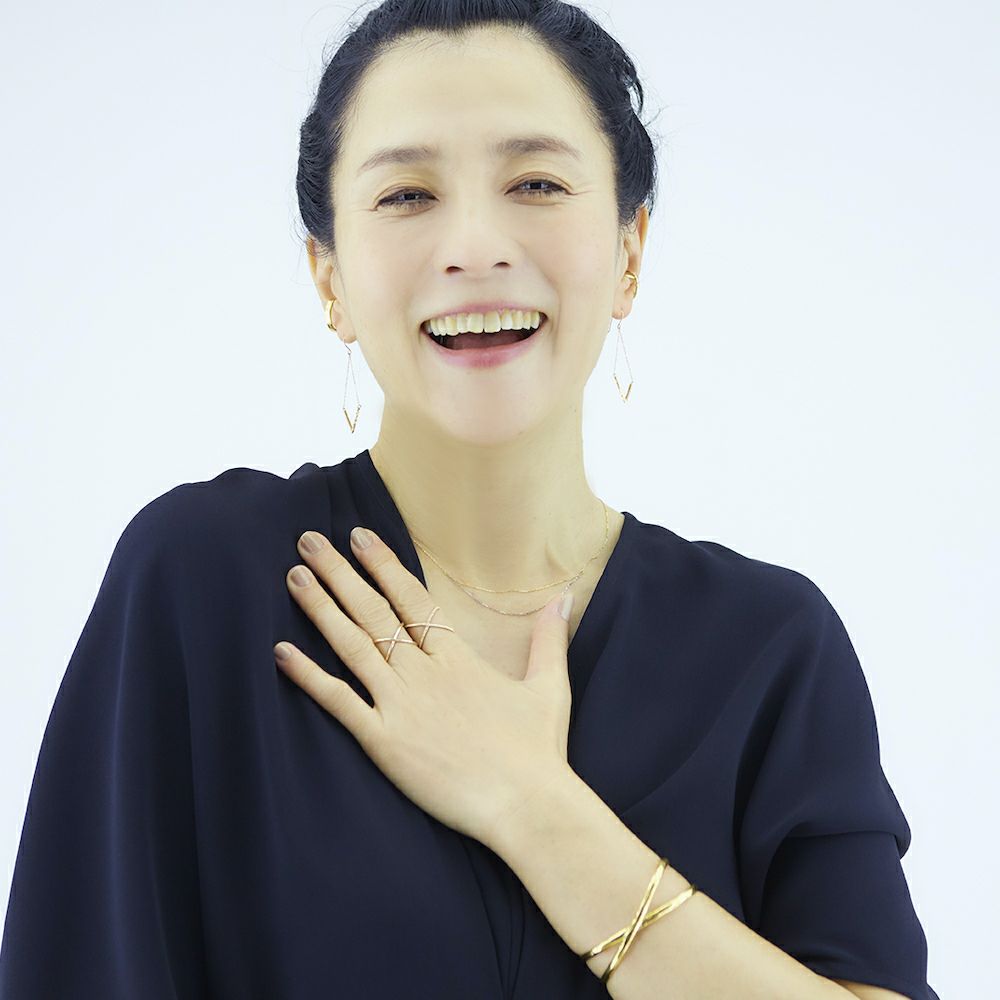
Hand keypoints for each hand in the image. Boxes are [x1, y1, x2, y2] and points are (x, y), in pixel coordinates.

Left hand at [273, 525, 575, 849]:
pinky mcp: (385, 741)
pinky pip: (339, 702)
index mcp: (459, 657)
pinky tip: (281, 652)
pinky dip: (309, 676)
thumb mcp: (551, 686)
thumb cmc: (539, 750)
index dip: (383, 565)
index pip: (413, 599)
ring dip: (321, 609)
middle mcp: (425, 672)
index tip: (359, 536)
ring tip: (294, 577)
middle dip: (340, 573)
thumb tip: (564, 596)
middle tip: (308, 541)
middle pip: (375, 611)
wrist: (527, 804)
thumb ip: (548, 637)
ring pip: (353, 645)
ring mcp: (401, 705)